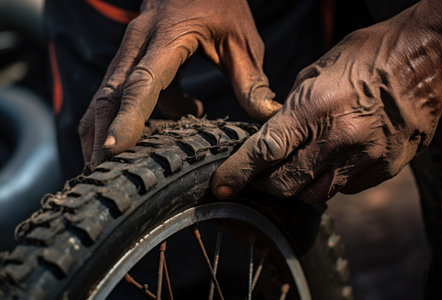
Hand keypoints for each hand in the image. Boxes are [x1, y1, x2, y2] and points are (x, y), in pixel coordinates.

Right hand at [78, 0, 281, 166]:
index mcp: (169, 37)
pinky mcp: (129, 57)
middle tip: (100, 171)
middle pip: (112, 92)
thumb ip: (250, 80)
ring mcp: (129, 48)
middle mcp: (139, 42)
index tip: (114, 150)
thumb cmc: (221, 5)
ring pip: (105, 92)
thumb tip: (267, 117)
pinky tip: (126, 136)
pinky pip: (114, 90)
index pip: (143, 82)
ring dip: (101, 127)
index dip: (128, 117)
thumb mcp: (241, 40)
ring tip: (103, 164)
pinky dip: (115, 115)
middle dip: (104, 132)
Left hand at [212, 1, 441, 202]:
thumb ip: (290, 110)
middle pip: (287, 182)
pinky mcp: (384, 168)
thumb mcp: (316, 72)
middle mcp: (340, 139)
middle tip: (260, 175)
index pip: (265, 151)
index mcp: (316, 109)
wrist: (427, 59)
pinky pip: (344, 189)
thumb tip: (272, 134)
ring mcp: (365, 158)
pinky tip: (329, 164)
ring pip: (315, 195)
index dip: (238, 173)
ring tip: (294, 170)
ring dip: (297, 187)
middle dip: (266, 183)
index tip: (222, 187)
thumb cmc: (369, 56)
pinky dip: (328, 182)